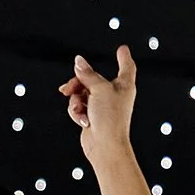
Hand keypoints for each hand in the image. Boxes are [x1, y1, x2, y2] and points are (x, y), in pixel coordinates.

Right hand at [58, 44, 137, 175]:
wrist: (104, 146)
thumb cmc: (110, 118)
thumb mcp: (98, 89)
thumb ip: (87, 74)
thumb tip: (78, 61)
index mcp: (124, 85)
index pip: (127, 67)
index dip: (124, 57)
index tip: (122, 48)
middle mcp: (114, 94)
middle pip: (92, 78)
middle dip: (78, 82)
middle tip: (67, 88)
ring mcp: (102, 106)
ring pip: (81, 92)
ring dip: (75, 100)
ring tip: (77, 109)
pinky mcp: (92, 116)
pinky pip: (78, 106)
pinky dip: (77, 111)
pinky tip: (81, 119)